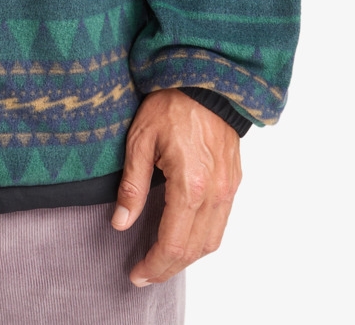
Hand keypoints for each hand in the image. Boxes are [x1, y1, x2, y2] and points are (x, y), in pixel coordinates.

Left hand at [110, 89, 241, 285]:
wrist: (205, 80)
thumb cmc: (170, 104)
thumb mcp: (139, 139)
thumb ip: (132, 185)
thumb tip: (120, 223)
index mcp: (191, 186)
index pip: (173, 243)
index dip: (154, 264)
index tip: (135, 274)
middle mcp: (215, 193)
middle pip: (194, 250)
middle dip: (168, 268)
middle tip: (144, 273)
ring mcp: (229, 188)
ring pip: (212, 241)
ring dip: (187, 258)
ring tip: (161, 260)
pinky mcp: (234, 181)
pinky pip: (221, 223)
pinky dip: (202, 239)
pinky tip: (183, 237)